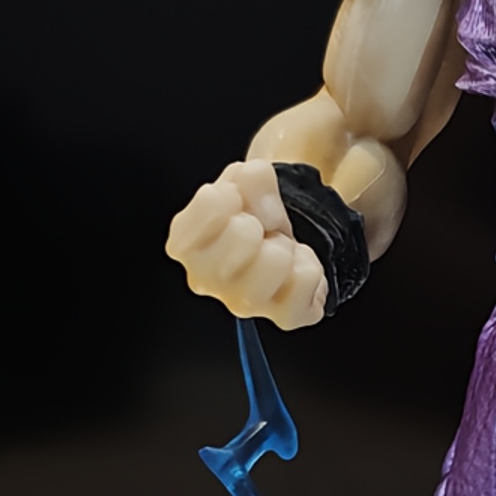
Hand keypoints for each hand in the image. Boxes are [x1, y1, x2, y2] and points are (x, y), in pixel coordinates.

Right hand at [163, 159, 328, 327]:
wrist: (278, 243)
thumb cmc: (250, 217)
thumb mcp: (243, 183)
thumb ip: (250, 178)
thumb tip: (264, 204)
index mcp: (186, 244)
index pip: (210, 204)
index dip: (233, 193)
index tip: (235, 203)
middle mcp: (206, 280)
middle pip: (243, 233)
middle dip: (260, 222)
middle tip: (259, 232)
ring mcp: (243, 304)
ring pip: (276, 260)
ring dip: (285, 246)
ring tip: (275, 250)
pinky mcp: (284, 317)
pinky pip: (308, 280)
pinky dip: (310, 266)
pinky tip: (294, 269)